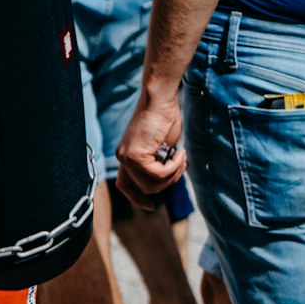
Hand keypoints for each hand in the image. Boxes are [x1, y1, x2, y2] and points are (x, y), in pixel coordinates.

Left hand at [115, 90, 186, 209]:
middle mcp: (122, 157)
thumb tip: (166, 180)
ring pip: (153, 184)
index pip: (125, 185)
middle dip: (168, 182)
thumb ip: (160, 163)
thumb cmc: (165, 115)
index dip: (137, 199)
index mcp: (126, 155)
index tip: (150, 206)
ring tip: (182, 157)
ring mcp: (127, 157)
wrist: (161, 97)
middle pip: (145, 188)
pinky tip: (180, 154)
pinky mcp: (135, 156)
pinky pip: (158, 175)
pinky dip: (174, 168)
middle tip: (181, 164)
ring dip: (173, 174)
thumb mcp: (162, 145)